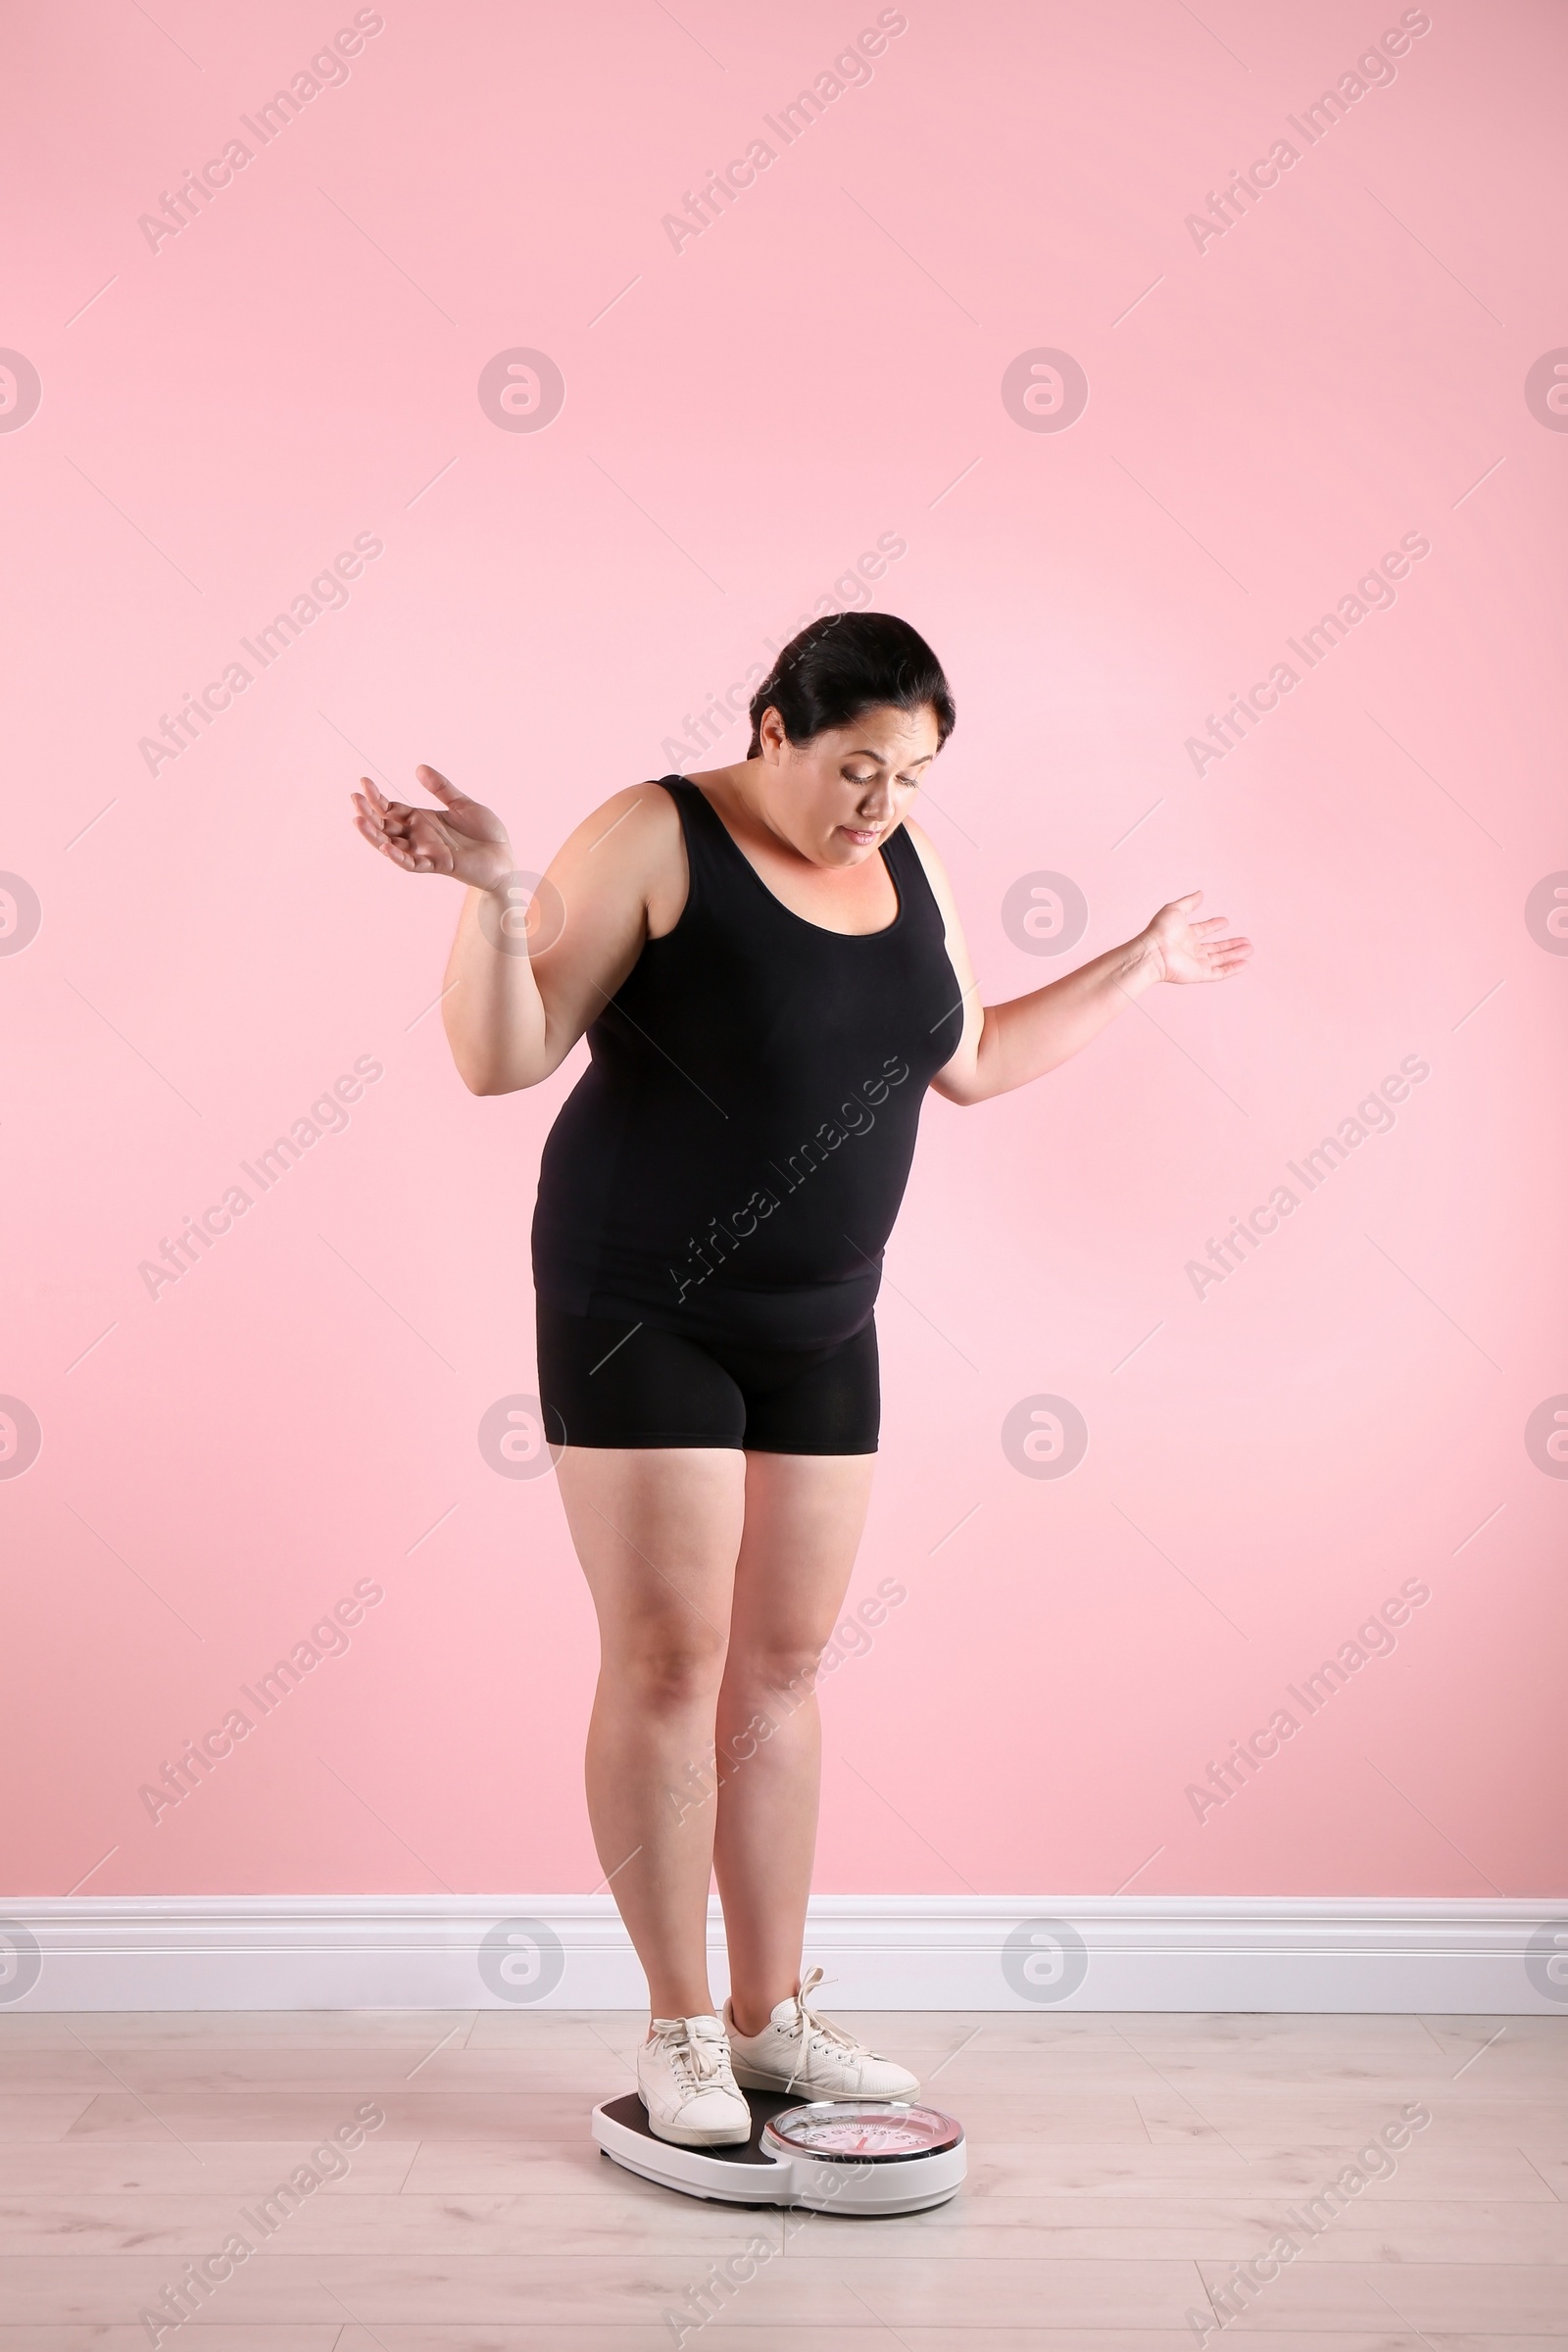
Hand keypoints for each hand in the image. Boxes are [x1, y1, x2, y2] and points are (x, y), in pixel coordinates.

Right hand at [350, 766, 515, 892]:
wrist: (506, 856)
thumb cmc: (486, 833)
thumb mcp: (463, 803)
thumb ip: (441, 788)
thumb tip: (419, 768)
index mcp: (422, 820)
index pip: (392, 809)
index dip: (377, 797)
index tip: (364, 782)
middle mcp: (420, 836)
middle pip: (386, 826)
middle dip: (369, 813)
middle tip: (354, 798)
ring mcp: (427, 851)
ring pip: (392, 845)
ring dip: (374, 835)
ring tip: (358, 820)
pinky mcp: (439, 865)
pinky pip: (413, 864)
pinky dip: (398, 857)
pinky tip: (385, 847)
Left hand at [1141, 890, 1252, 984]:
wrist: (1154, 952)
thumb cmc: (1161, 930)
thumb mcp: (1175, 909)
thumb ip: (1189, 902)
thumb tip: (1201, 893)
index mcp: (1185, 935)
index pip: (1203, 930)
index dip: (1214, 925)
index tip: (1225, 921)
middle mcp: (1192, 950)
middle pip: (1216, 947)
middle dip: (1231, 944)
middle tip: (1246, 940)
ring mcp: (1196, 963)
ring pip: (1221, 960)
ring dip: (1235, 954)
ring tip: (1250, 948)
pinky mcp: (1200, 974)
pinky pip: (1220, 973)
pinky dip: (1233, 969)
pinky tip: (1245, 963)